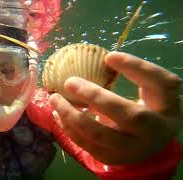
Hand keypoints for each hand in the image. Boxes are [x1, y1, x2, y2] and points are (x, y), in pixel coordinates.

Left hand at [49, 51, 181, 164]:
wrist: (150, 143)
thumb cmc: (149, 108)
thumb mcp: (151, 91)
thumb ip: (136, 75)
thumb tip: (103, 58)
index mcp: (167, 107)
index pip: (160, 83)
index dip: (135, 68)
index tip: (109, 56)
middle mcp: (155, 131)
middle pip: (129, 115)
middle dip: (95, 97)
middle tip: (69, 81)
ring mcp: (132, 149)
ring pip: (100, 135)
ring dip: (72, 115)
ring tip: (54, 98)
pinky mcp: (112, 158)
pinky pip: (86, 144)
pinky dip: (68, 128)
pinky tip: (57, 114)